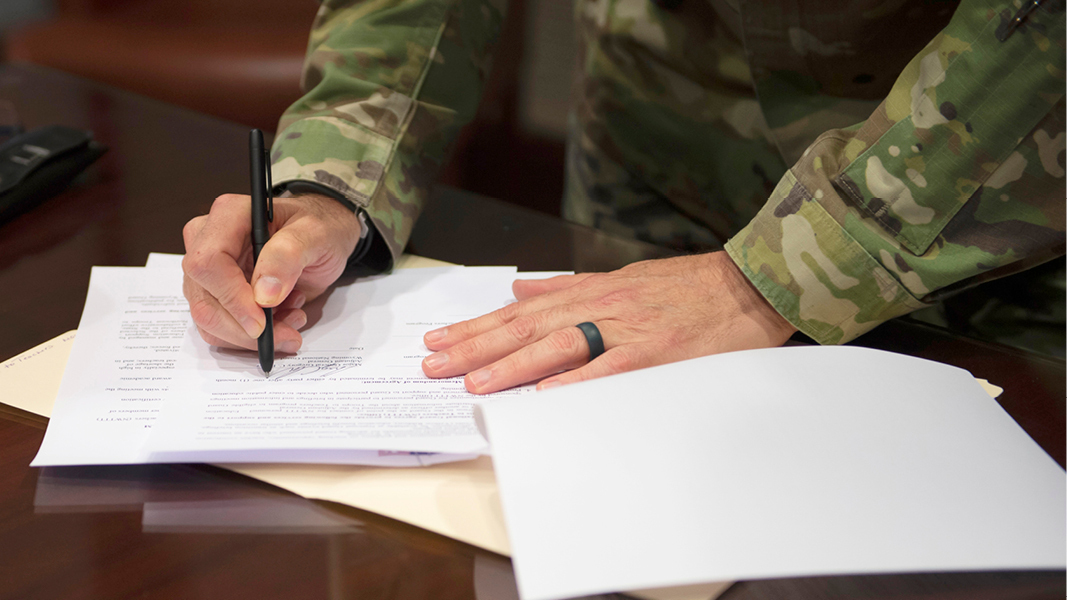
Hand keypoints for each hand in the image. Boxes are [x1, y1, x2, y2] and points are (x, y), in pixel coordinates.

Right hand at [182, 193, 360, 352]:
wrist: (320, 240)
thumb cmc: (317, 229)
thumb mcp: (315, 234)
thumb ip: (288, 256)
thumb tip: (263, 295)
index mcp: (228, 216)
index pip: (208, 263)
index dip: (232, 298)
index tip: (262, 322)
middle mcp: (208, 241)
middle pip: (204, 299)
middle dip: (245, 329)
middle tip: (288, 334)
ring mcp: (208, 270)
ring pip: (209, 319)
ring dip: (251, 336)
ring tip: (292, 319)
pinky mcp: (214, 293)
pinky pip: (219, 328)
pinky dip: (250, 336)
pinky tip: (281, 320)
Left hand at [420, 252, 795, 393]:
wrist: (748, 286)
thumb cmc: (687, 286)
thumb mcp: (622, 276)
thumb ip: (569, 286)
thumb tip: (520, 289)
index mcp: (591, 291)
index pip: (520, 312)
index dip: (476, 327)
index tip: (439, 339)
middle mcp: (601, 307)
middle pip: (526, 328)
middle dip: (476, 348)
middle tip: (433, 365)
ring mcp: (627, 330)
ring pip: (558, 346)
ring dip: (512, 366)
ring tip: (474, 383)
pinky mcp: (655, 354)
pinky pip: (608, 370)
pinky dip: (575, 382)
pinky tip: (543, 395)